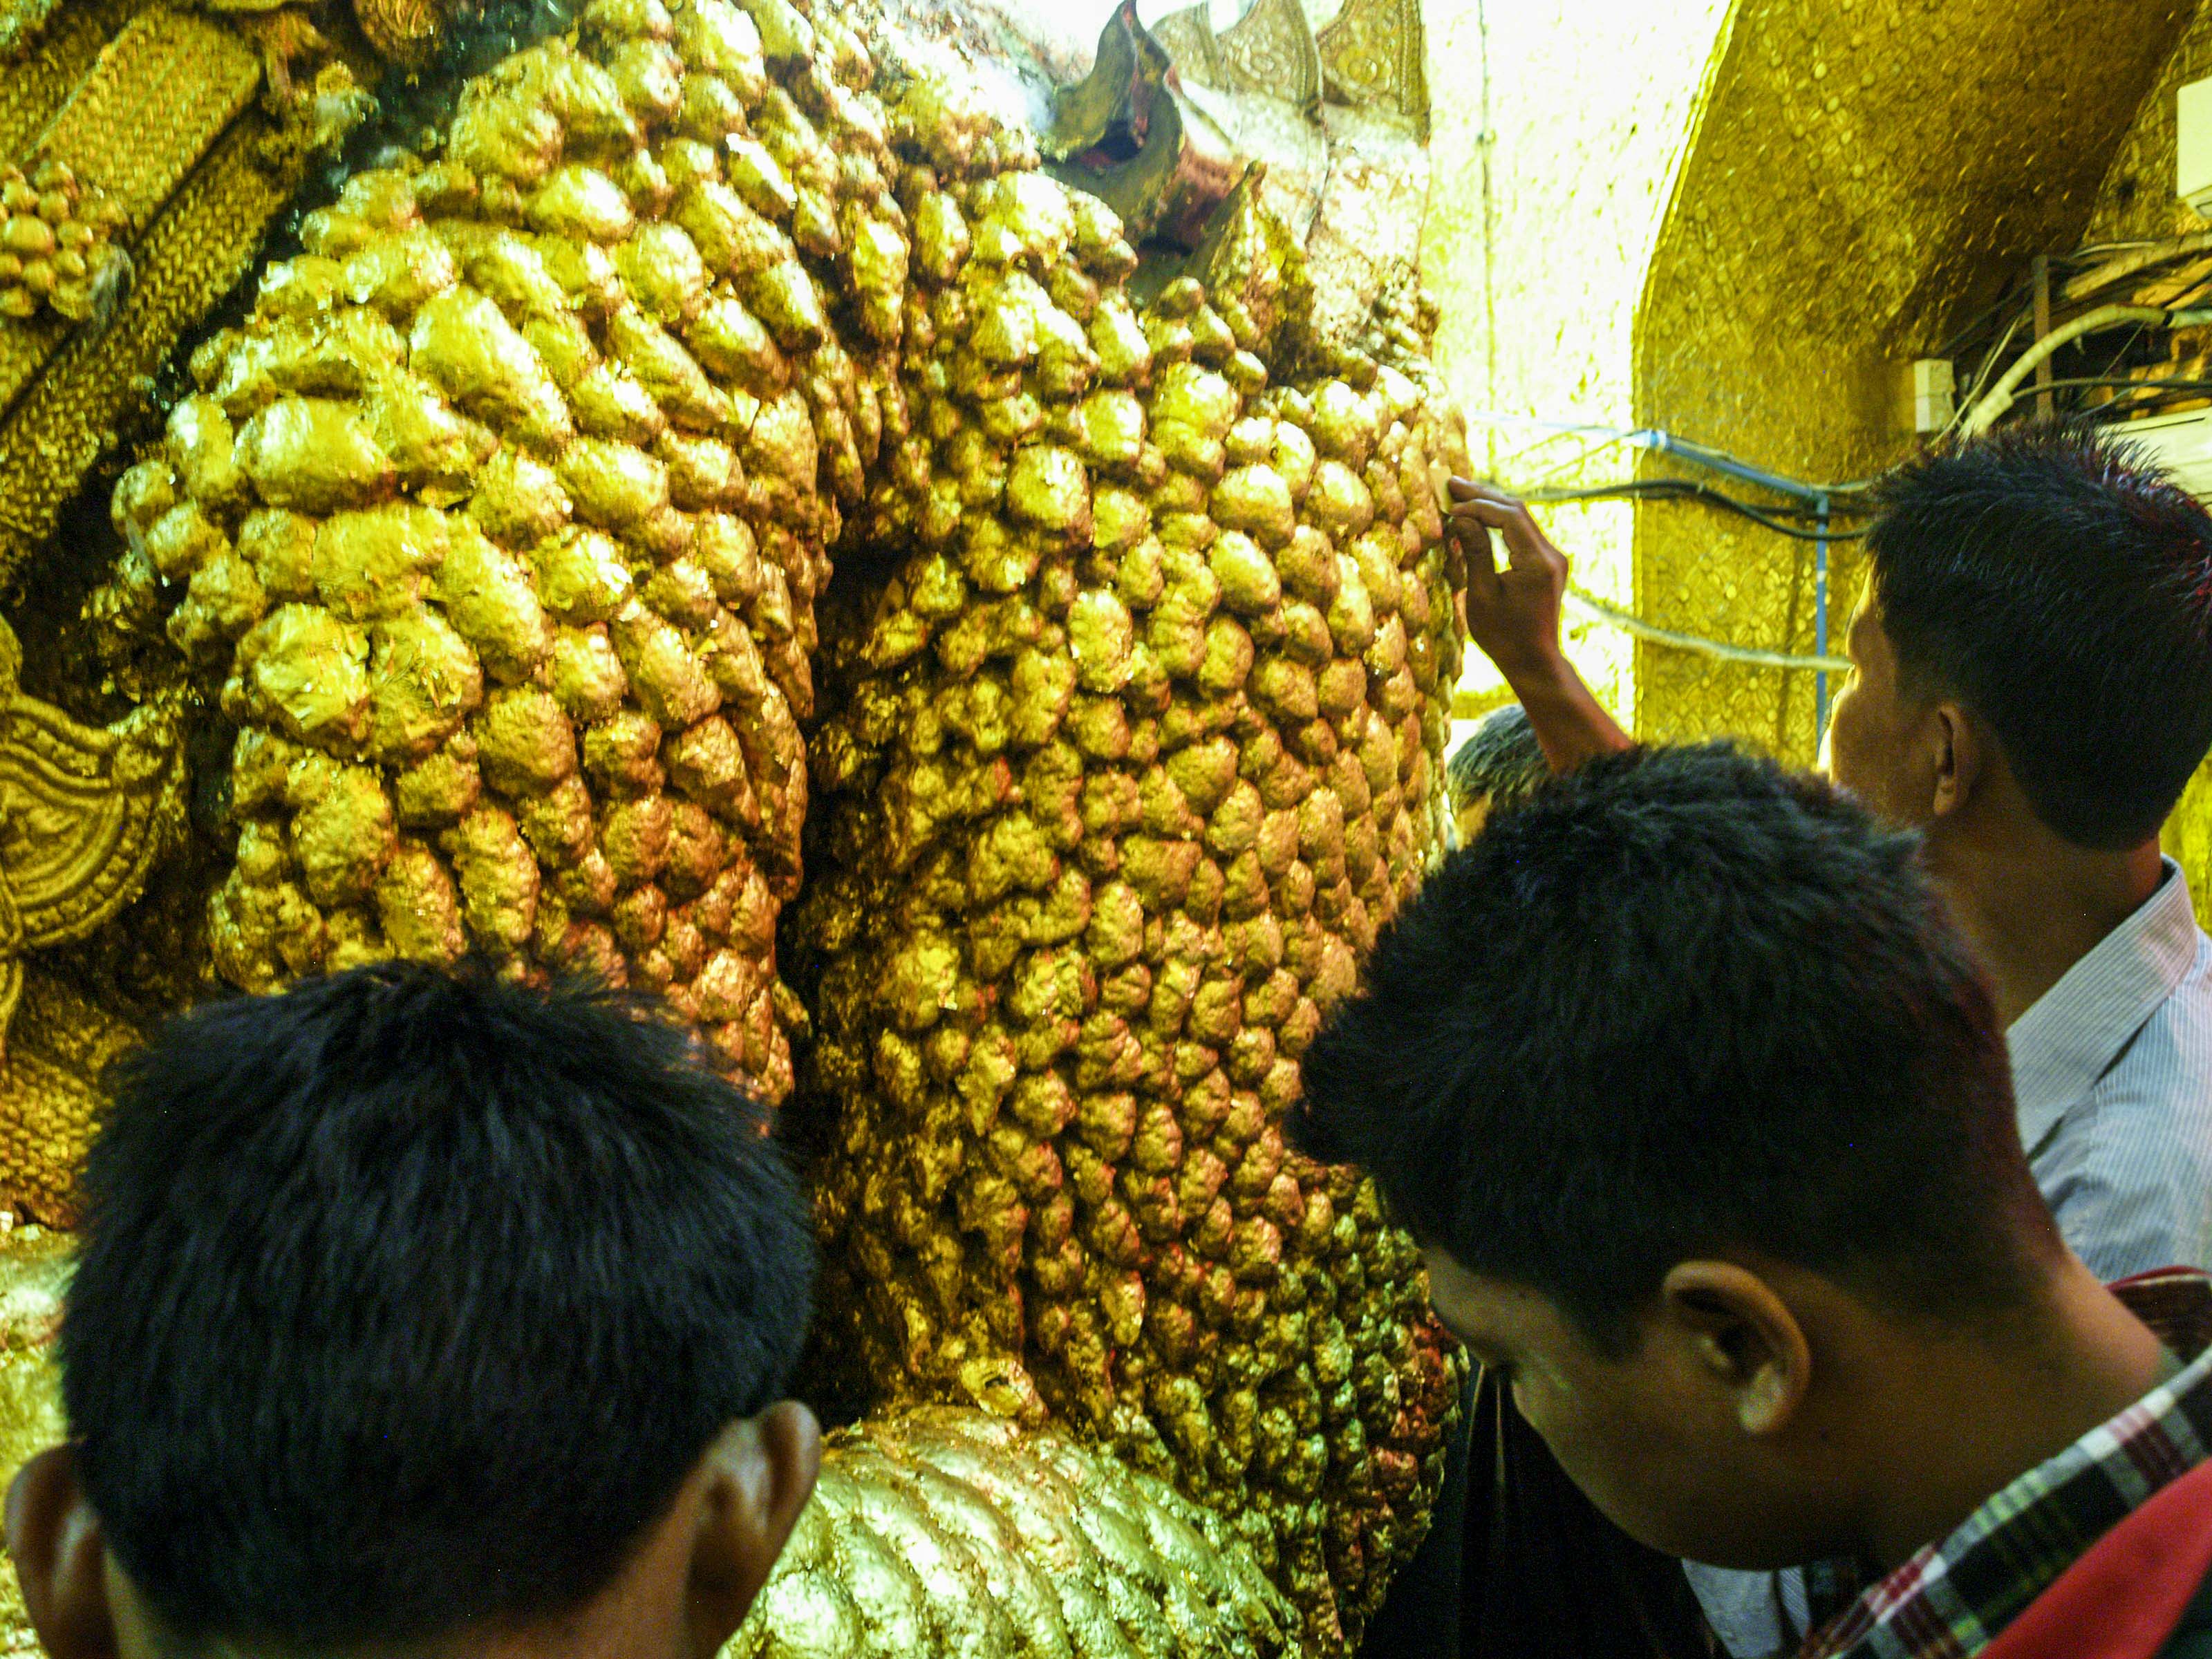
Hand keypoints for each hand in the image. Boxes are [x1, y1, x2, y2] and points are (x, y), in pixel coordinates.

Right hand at [1446, 480, 1569, 683]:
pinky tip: (1478, 516)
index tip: (1450, 506)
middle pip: (1516, 511)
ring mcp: (1552, 558)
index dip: (1477, 506)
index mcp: (1537, 562)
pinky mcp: (1547, 564)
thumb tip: (1462, 518)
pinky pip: (1522, 533)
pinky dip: (1499, 522)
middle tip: (1451, 483)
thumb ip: (1475, 553)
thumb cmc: (1504, 636)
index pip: (1508, 517)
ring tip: (1460, 494)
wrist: (1534, 661)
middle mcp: (1551, 554)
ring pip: (1520, 519)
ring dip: (1490, 506)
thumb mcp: (1482, 596)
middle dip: (1483, 496)